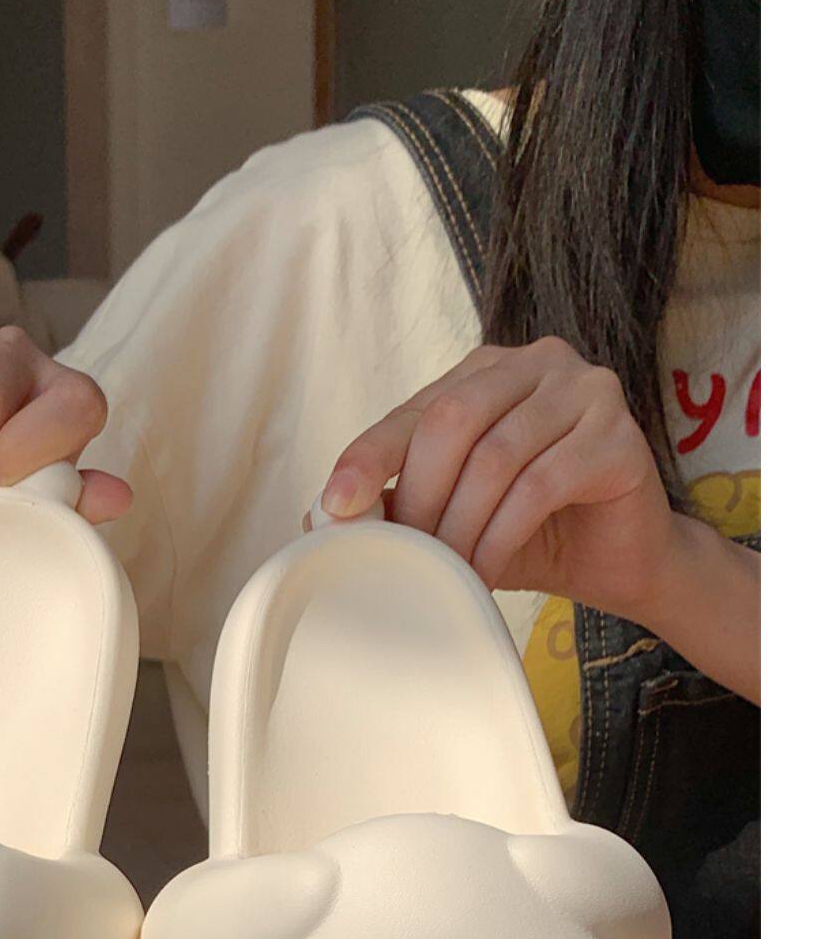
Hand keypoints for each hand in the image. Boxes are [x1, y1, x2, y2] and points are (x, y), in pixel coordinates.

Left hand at [319, 338, 684, 624]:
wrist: (617, 561)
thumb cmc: (529, 533)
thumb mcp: (451, 515)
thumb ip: (399, 503)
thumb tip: (321, 514)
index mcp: (486, 372)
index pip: (415, 409)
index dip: (370, 456)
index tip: (336, 506)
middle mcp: (537, 364)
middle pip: (453, 419)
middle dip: (420, 496)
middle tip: (406, 556)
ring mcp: (586, 391)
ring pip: (496, 455)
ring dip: (459, 525)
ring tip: (445, 575)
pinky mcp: (617, 436)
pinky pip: (541, 483)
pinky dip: (501, 535)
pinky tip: (484, 572)